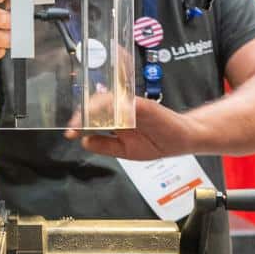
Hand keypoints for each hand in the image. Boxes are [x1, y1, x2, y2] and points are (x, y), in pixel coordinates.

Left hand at [66, 96, 195, 160]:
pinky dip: (115, 105)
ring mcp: (132, 106)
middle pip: (97, 107)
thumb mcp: (126, 151)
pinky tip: (107, 115)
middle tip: (74, 126)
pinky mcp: (143, 105)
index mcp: (116, 122)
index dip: (80, 123)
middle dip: (84, 116)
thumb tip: (84, 142)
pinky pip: (126, 103)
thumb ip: (106, 146)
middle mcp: (121, 111)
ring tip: (85, 120)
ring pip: (108, 102)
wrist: (184, 138)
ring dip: (94, 110)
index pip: (94, 118)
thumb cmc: (158, 142)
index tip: (70, 133)